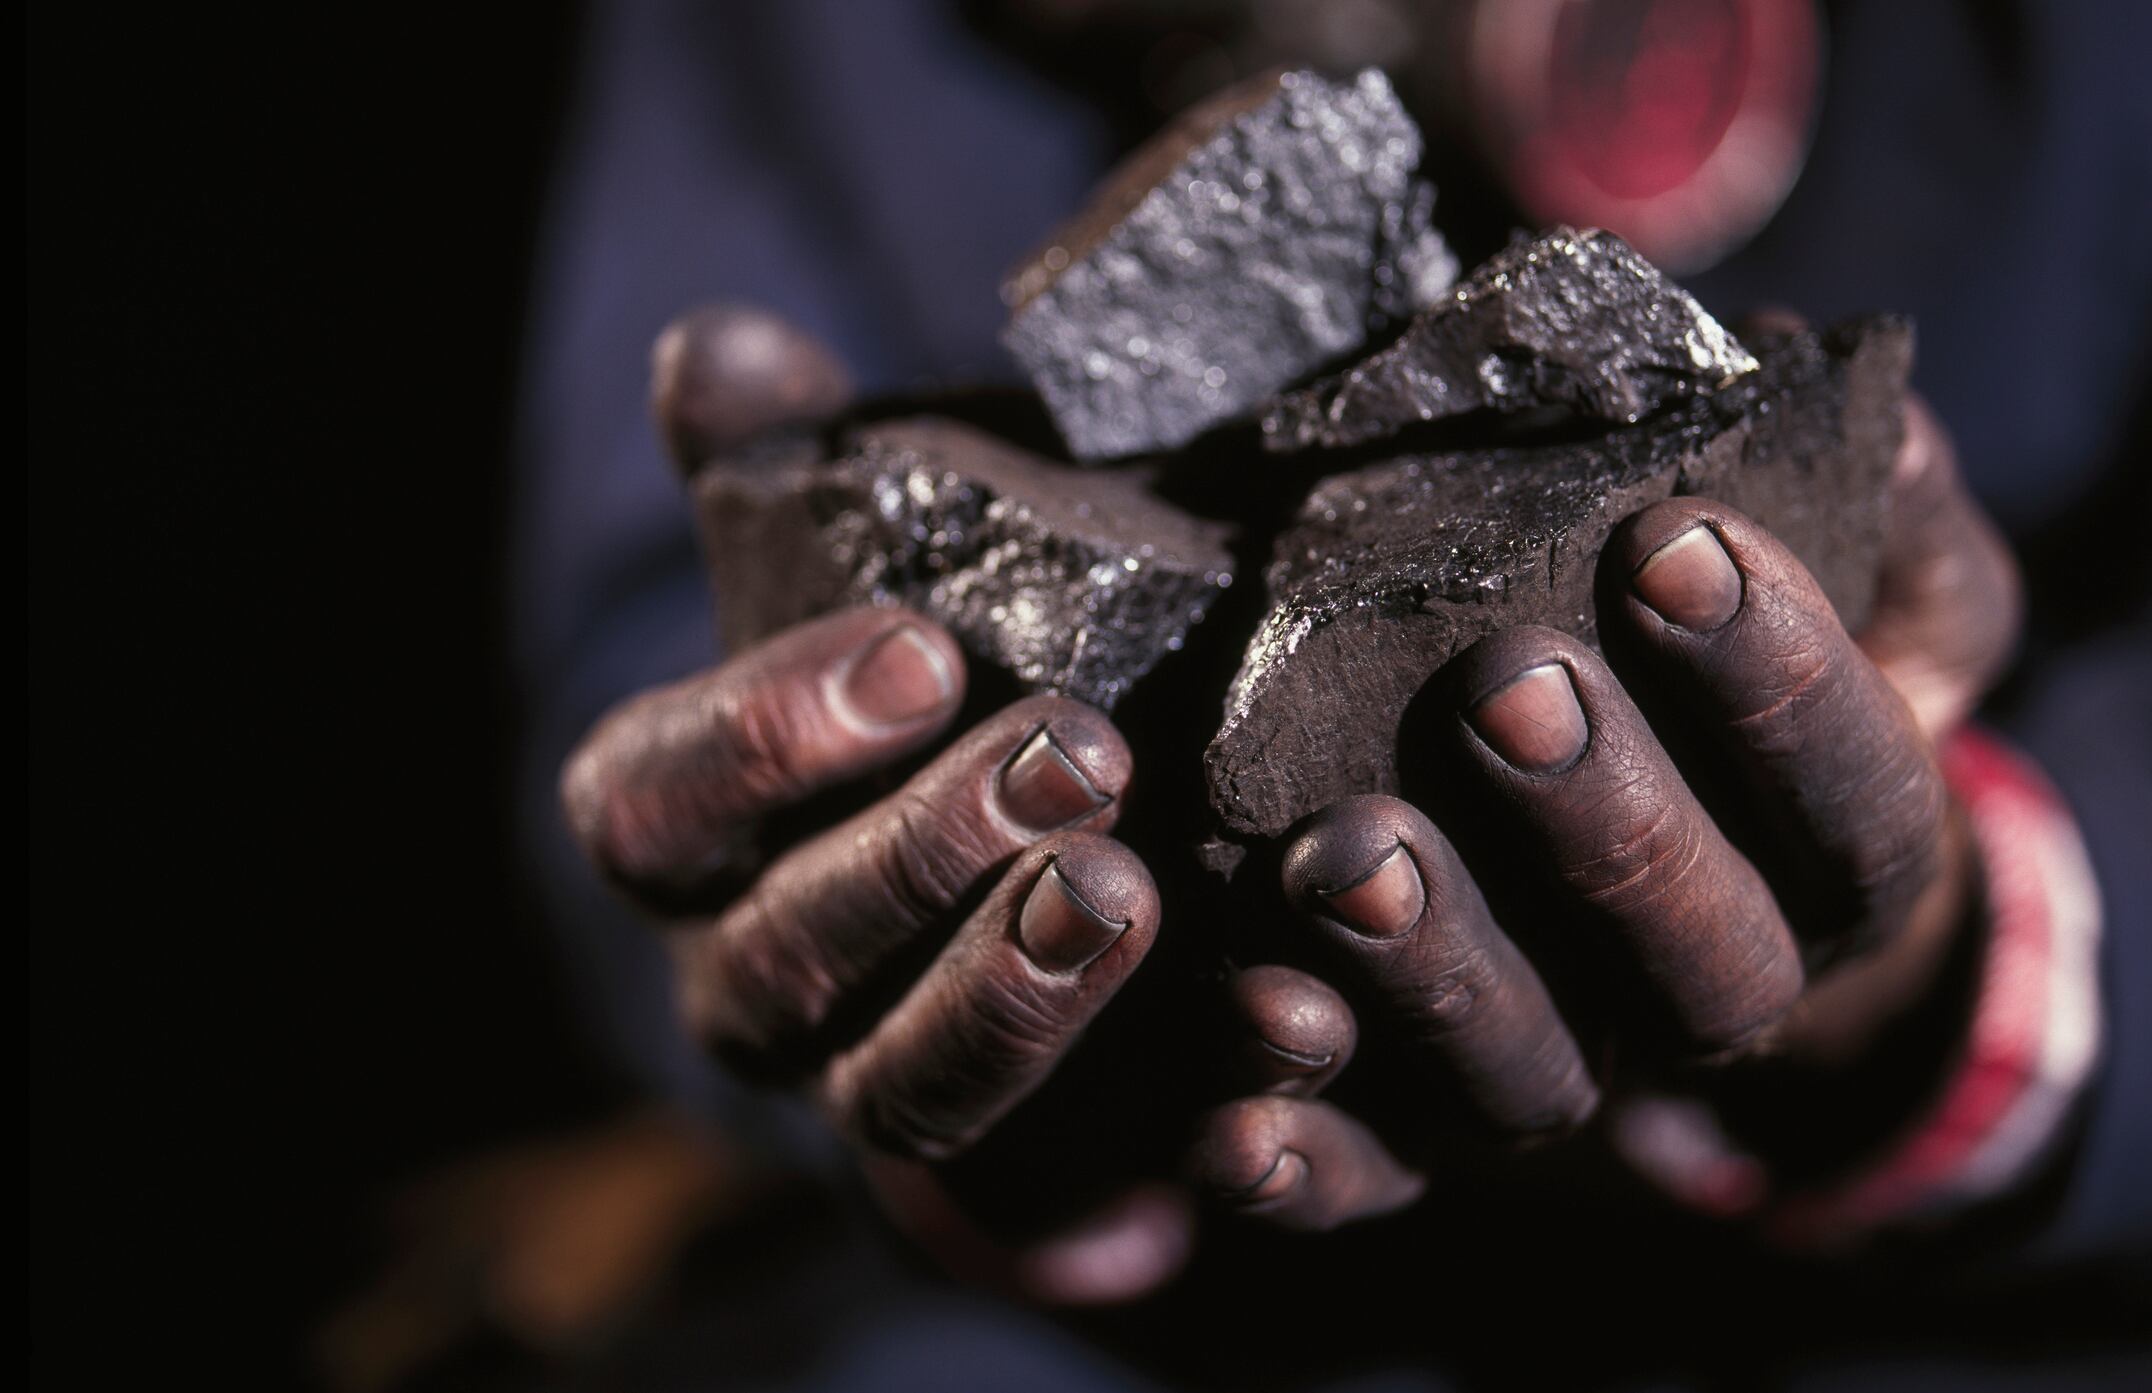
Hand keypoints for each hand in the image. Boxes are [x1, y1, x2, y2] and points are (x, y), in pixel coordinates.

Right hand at [561, 306, 1187, 1299]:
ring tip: (1136, 891)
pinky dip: (1156, 1115)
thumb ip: (785, 470)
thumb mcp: (849, 565)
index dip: (769, 732)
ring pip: (901, 1085)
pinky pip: (1054, 1171)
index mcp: (681, 833)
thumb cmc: (914, 684)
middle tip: (1082, 752)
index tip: (924, 649)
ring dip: (1013, 995)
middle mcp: (746, 978)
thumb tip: (721, 346)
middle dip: (926, 853)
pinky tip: (1266, 1029)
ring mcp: (862, 1085)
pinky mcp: (1003, 1162)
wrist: (989, 863)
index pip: (657, 798)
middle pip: (790, 949)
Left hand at [1192, 393, 2022, 1228]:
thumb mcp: (1857, 588)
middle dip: (1608, 822)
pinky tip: (1225, 1110)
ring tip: (1344, 857)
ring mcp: (1571, 1068)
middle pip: (1700, 959)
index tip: (1673, 538)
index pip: (1856, 803)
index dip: (1781, 686)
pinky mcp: (1424, 1125)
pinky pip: (1371, 1174)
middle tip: (1507, 686)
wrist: (1697, 858)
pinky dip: (1302, 1155)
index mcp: (1840, 865)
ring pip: (1531, 1074)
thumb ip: (1880, 521)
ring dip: (1440, 976)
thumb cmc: (1749, 681)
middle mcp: (1714, 991)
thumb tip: (1877, 439)